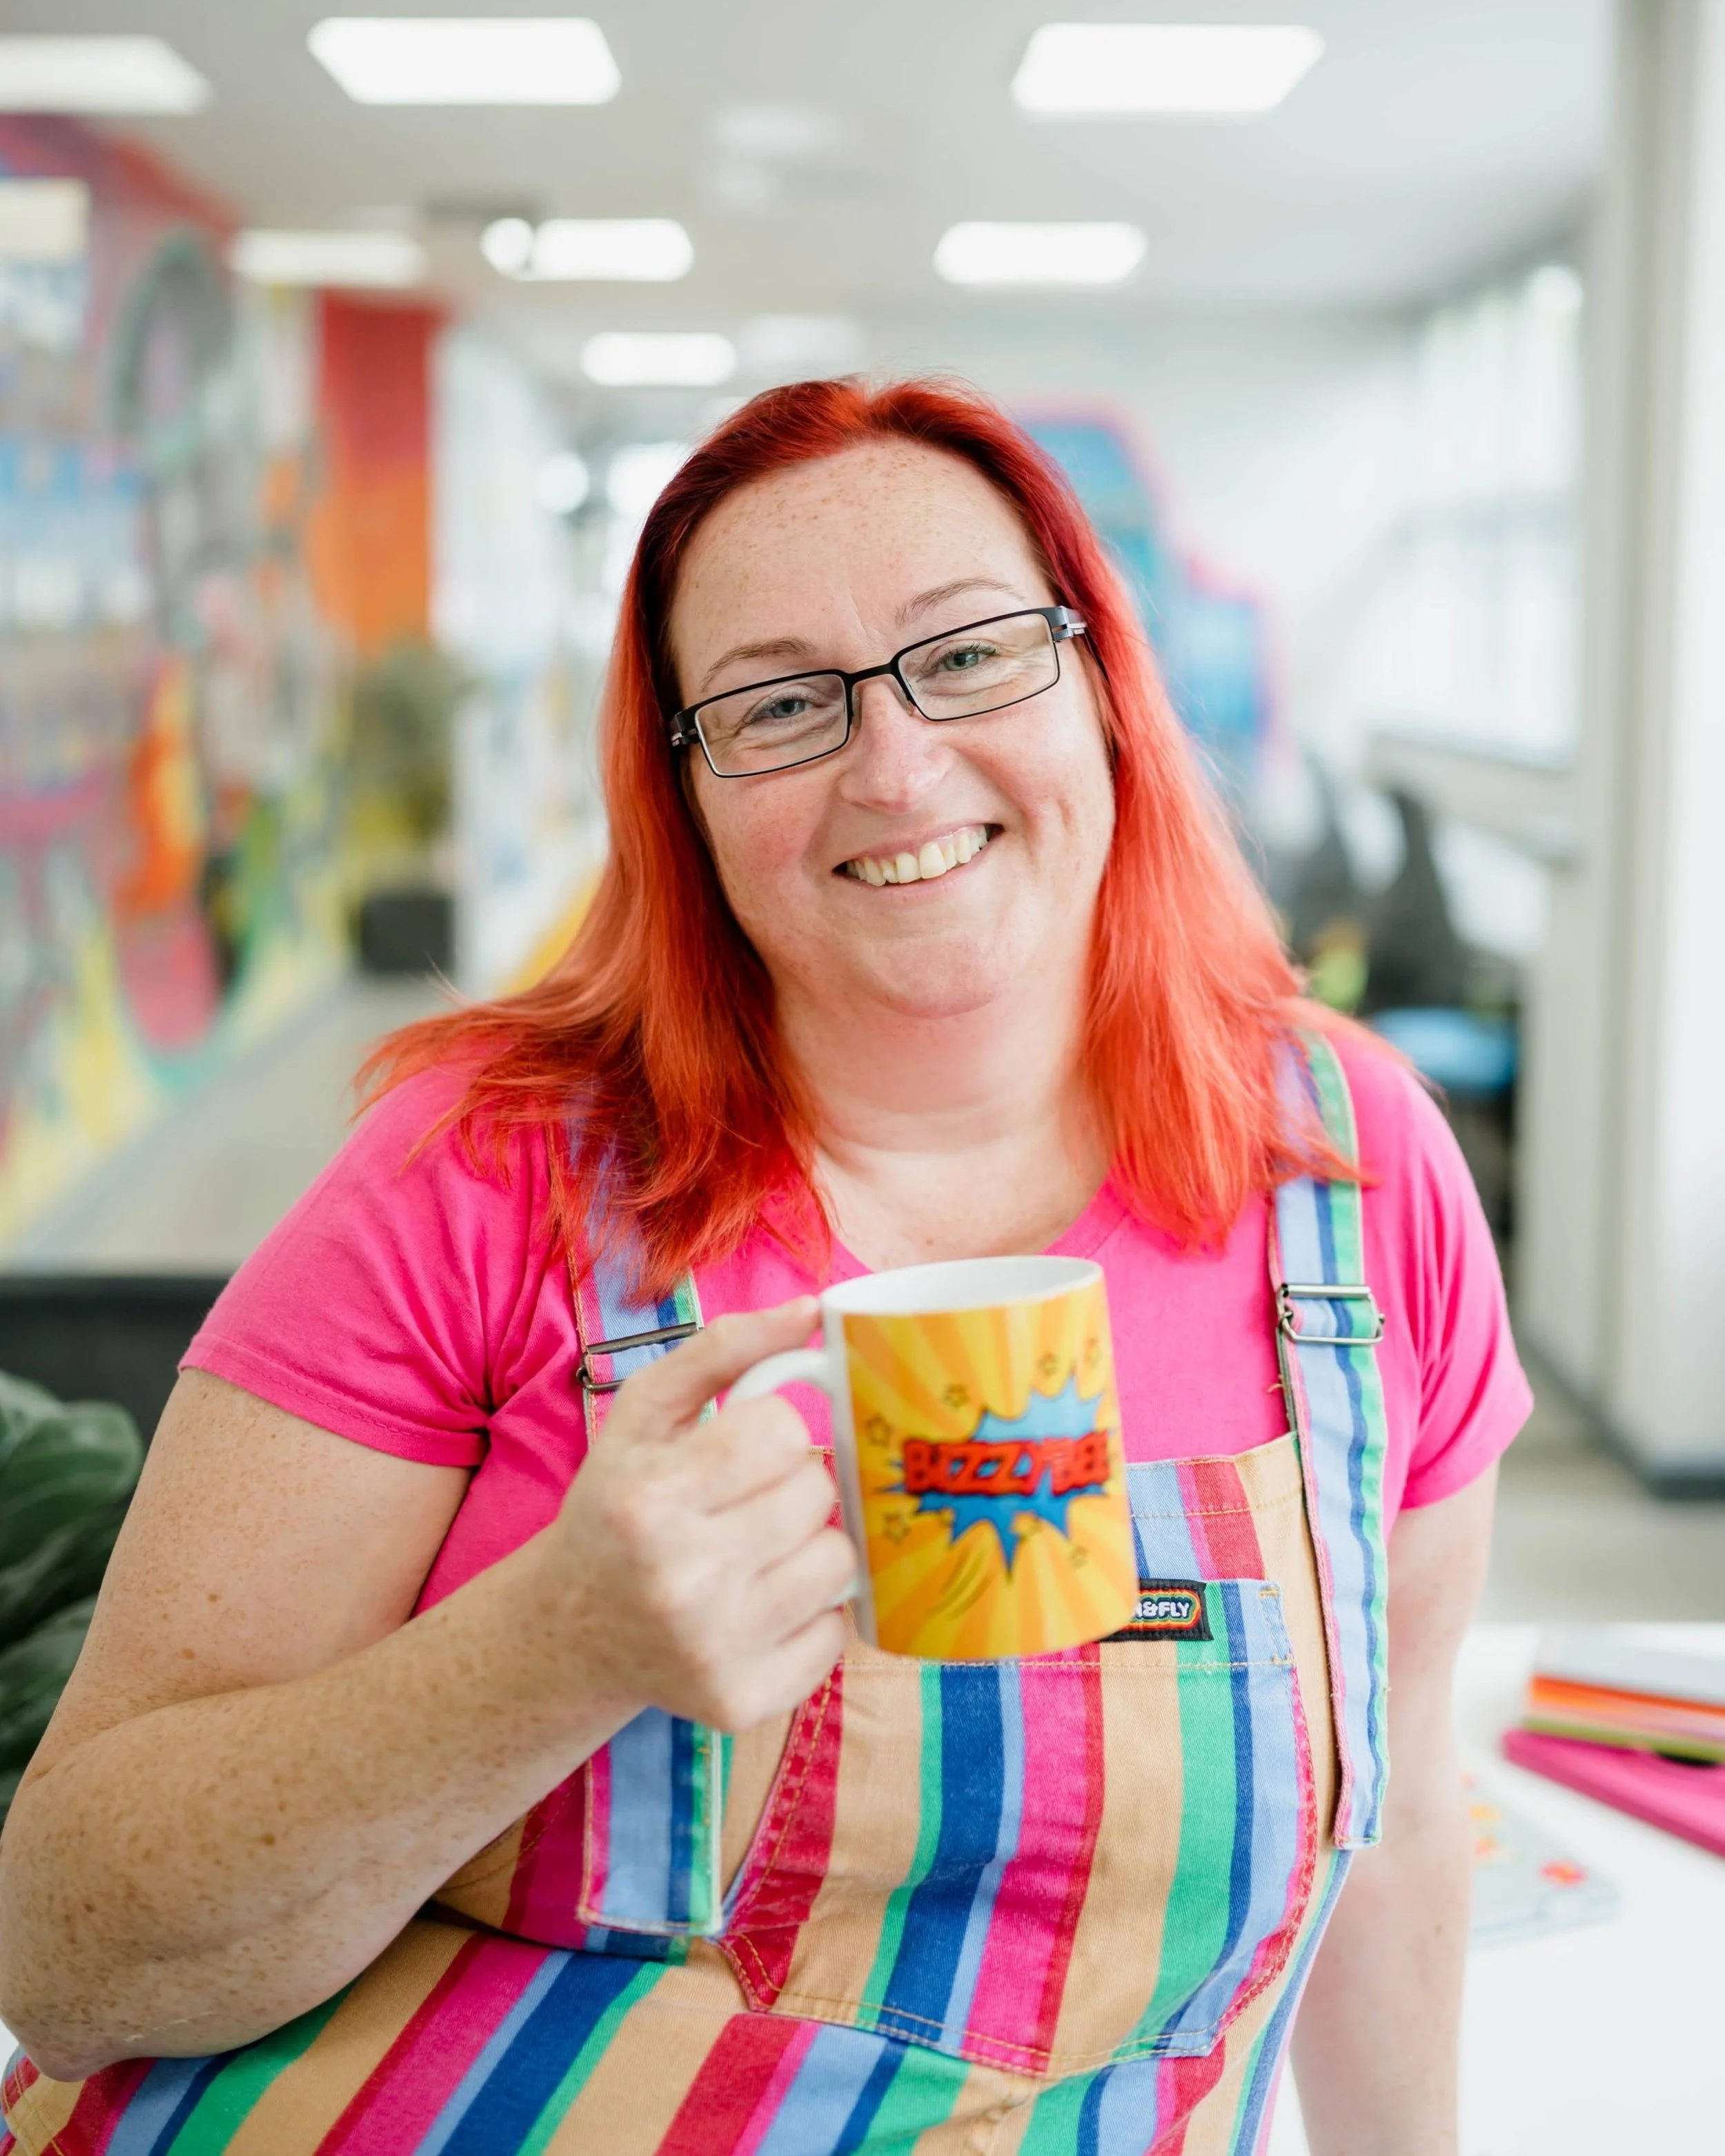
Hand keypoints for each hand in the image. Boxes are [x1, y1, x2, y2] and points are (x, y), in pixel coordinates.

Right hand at [538, 1298, 854, 1731]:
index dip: (773, 1431)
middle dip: (796, 1483)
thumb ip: (727, 1349)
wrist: (572, 1630)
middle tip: (751, 1500)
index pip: (783, 1430)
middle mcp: (680, 1580)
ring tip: (761, 1550)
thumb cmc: (618, 1505)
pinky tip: (763, 1603)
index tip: (743, 1447)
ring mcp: (713, 1650)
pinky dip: (814, 1612)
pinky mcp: (741, 1703)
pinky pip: (838, 1633)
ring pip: (839, 1563)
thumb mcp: (648, 1413)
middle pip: (817, 1492)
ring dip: (813, 1545)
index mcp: (650, 1498)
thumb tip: (813, 1310)